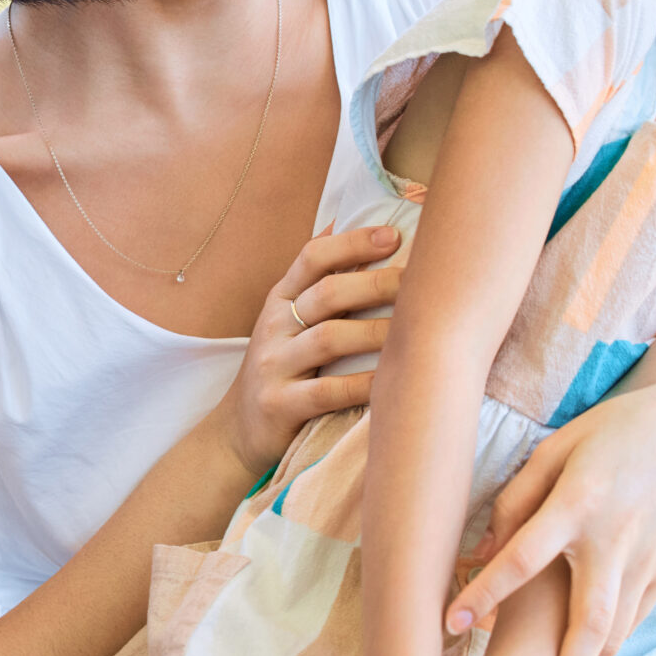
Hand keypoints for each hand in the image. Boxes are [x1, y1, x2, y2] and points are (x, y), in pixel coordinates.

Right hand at [218, 224, 405, 477]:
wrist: (237, 431)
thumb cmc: (279, 369)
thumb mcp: (285, 321)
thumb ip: (312, 280)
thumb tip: (341, 223)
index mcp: (279, 301)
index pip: (312, 258)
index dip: (353, 244)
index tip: (394, 236)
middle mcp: (272, 327)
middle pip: (326, 295)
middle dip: (375, 284)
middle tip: (418, 283)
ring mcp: (272, 366)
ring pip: (329, 339)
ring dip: (377, 333)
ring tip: (417, 331)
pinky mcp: (279, 405)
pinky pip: (327, 391)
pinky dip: (363, 384)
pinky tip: (392, 381)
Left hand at [443, 372, 655, 655]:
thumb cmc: (617, 431)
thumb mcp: (559, 448)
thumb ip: (517, 499)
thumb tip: (482, 551)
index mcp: (578, 503)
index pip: (522, 557)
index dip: (485, 592)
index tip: (452, 623)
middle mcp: (614, 540)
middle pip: (586, 621)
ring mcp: (646, 560)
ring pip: (615, 632)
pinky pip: (634, 619)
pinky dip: (609, 648)